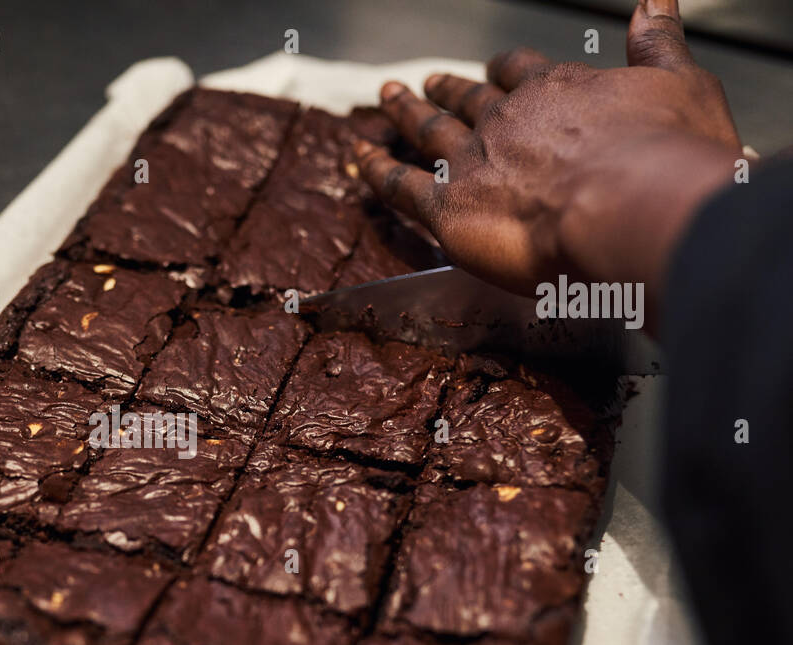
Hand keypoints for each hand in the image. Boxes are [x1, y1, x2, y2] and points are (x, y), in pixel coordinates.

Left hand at [354, 0, 744, 316]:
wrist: (631, 209)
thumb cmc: (667, 158)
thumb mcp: (680, 84)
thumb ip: (659, 43)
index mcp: (559, 90)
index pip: (522, 72)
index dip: (505, 70)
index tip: (495, 68)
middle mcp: (508, 120)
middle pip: (468, 99)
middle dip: (447, 89)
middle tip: (426, 81)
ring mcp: (472, 161)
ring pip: (428, 130)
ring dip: (405, 114)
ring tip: (387, 99)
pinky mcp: (446, 208)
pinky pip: (398, 185)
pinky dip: (375, 170)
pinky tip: (357, 160)